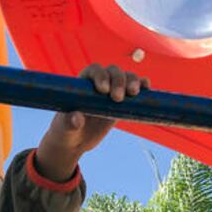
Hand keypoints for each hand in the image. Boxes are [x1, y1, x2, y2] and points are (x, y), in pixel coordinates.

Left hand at [35, 64, 148, 180]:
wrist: (76, 140)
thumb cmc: (66, 132)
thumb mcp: (65, 129)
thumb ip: (69, 123)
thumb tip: (77, 119)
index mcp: (83, 84)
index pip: (94, 71)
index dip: (100, 76)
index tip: (102, 90)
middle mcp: (99, 83)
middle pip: (113, 72)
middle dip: (118, 80)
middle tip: (117, 98)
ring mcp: (113, 90)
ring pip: (127, 77)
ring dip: (133, 81)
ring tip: (133, 94)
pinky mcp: (124, 101)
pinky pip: (136, 89)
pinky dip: (142, 86)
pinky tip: (147, 90)